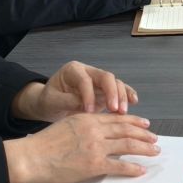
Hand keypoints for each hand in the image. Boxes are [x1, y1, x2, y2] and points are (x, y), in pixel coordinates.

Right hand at [4, 113, 158, 182]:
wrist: (30, 157)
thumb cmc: (42, 145)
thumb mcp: (65, 125)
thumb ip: (82, 125)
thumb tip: (96, 130)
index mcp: (87, 118)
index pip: (116, 118)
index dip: (133, 121)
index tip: (144, 124)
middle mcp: (94, 130)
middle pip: (126, 130)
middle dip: (143, 134)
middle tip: (154, 138)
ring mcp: (96, 147)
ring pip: (128, 145)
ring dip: (144, 148)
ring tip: (154, 151)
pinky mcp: (94, 165)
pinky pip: (120, 166)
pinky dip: (133, 168)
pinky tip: (141, 169)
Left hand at [17, 61, 137, 119]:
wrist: (51, 104)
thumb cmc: (49, 100)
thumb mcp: (52, 101)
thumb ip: (67, 101)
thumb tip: (85, 106)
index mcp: (73, 70)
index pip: (85, 80)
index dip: (88, 95)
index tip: (88, 111)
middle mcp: (89, 72)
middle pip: (106, 77)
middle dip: (112, 93)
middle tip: (114, 109)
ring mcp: (98, 81)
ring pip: (116, 83)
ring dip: (121, 97)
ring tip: (122, 112)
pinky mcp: (106, 91)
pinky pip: (120, 90)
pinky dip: (127, 95)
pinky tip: (134, 101)